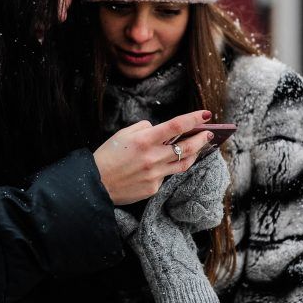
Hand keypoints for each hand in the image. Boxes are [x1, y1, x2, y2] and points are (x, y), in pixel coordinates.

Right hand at [94, 111, 213, 205]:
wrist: (94, 185)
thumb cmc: (107, 156)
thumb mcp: (122, 134)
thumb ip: (143, 128)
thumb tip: (158, 128)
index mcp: (144, 140)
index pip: (177, 126)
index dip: (194, 119)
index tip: (206, 114)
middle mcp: (153, 157)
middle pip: (188, 146)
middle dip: (202, 138)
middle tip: (208, 133)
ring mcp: (155, 175)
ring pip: (184, 163)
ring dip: (194, 154)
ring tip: (198, 147)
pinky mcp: (153, 188)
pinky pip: (166, 176)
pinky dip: (167, 168)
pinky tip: (165, 164)